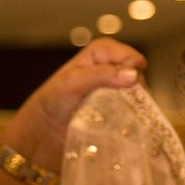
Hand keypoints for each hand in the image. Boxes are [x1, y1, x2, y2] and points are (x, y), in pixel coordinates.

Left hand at [3, 39, 146, 170]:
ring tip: (120, 115)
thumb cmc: (53, 101)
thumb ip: (102, 75)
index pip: (127, 54)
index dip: (131, 66)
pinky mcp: (118, 111)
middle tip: (122, 102)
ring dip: (135, 105)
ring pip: (138, 95)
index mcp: (100, 54)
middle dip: (134, 88)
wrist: (45, 130)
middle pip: (137, 75)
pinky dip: (133, 117)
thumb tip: (133, 75)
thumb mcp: (74, 82)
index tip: (131, 81)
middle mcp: (111, 70)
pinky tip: (125, 123)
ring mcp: (116, 91)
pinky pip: (134, 112)